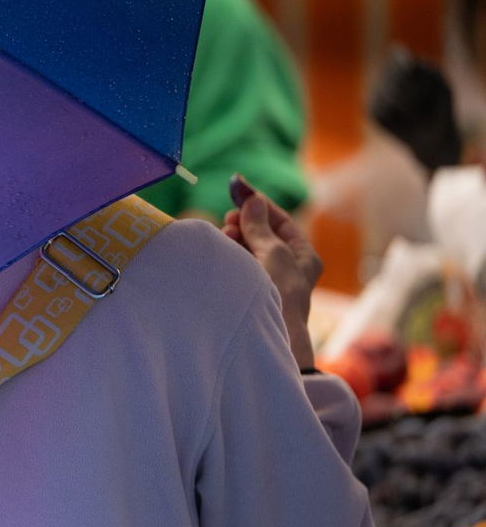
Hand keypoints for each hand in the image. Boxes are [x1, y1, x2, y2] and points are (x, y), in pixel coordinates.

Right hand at [222, 175, 321, 370]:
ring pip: (248, 248)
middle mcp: (289, 267)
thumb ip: (260, 226)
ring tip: (225, 236)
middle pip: (262, 233)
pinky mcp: (251, 290)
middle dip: (244, 223)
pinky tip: (222, 250)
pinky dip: (230, 254)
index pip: (279, 220)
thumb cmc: (279, 294)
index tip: (236, 188)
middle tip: (229, 219)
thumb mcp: (273, 253)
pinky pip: (239, 264)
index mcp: (304, 256)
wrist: (272, 338)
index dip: (259, 203)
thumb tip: (253, 200)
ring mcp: (269, 280)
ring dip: (235, 238)